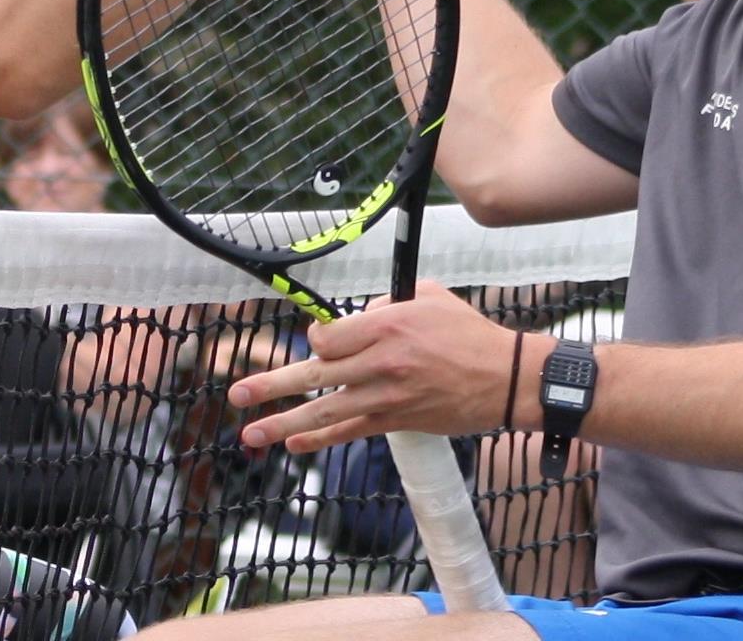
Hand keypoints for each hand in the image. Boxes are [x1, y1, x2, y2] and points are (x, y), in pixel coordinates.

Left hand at [226, 288, 523, 452]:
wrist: (505, 380)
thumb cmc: (469, 334)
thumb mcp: (429, 297)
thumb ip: (388, 303)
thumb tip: (359, 314)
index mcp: (388, 325)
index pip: (328, 336)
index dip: (317, 339)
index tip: (320, 342)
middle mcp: (381, 362)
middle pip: (315, 374)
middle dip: (272, 384)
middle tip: (236, 394)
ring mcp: (387, 396)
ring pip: (325, 410)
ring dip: (284, 424)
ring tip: (250, 433)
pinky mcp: (396, 420)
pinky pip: (349, 431)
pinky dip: (320, 439)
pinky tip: (295, 443)